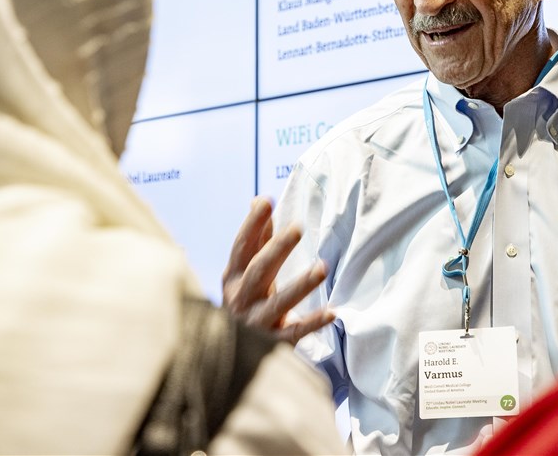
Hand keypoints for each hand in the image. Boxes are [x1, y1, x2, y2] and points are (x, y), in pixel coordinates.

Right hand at [222, 196, 335, 344]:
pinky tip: (332, 312)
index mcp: (232, 278)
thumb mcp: (243, 273)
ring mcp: (255, 324)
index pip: (241, 247)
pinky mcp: (273, 346)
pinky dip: (312, 323)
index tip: (266, 201)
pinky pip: (294, 333)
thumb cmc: (244, 303)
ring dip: (300, 284)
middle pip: (258, 271)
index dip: (252, 224)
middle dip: (276, 249)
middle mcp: (241, 300)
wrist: (225, 359)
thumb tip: (259, 199)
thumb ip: (255, 239)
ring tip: (322, 267)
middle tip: (297, 228)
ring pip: (278, 303)